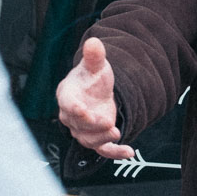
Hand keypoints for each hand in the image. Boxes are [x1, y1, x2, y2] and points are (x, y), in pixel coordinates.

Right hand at [55, 37, 132, 159]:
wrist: (98, 92)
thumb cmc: (91, 78)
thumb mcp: (96, 65)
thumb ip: (94, 56)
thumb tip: (94, 42)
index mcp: (67, 95)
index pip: (67, 104)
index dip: (75, 108)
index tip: (83, 110)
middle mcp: (72, 115)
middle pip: (78, 125)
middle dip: (92, 125)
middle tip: (108, 122)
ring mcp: (83, 129)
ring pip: (89, 139)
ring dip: (103, 138)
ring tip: (117, 133)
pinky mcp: (96, 138)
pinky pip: (103, 149)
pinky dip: (115, 152)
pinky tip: (129, 152)